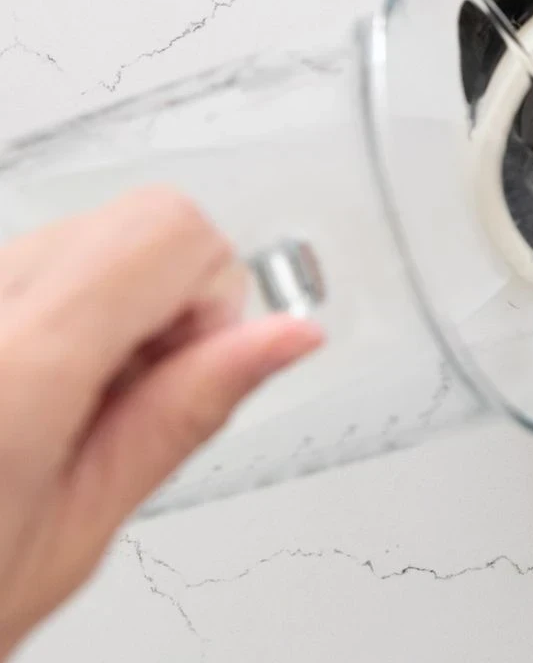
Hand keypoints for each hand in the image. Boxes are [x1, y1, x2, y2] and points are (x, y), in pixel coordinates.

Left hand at [0, 188, 322, 655]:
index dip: (210, 294)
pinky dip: (44, 314)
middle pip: (129, 220)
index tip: (186, 368)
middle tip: (120, 400)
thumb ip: (183, 413)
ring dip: (99, 307)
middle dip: (163, 298)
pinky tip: (17, 395)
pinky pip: (17, 265)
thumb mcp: (70, 534)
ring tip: (53, 409)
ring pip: (72, 235)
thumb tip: (284, 337)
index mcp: (14, 366)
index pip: (171, 227)